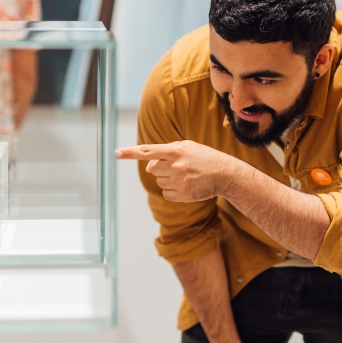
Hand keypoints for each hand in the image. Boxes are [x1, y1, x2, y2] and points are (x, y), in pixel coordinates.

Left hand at [116, 141, 243, 202]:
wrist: (225, 174)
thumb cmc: (204, 157)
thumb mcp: (187, 147)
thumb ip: (165, 153)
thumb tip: (148, 167)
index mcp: (175, 149)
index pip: (148, 151)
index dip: (130, 152)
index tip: (116, 152)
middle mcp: (175, 165)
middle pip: (153, 169)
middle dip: (162, 168)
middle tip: (179, 167)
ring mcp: (179, 180)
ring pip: (159, 182)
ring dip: (168, 179)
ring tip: (186, 175)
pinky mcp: (182, 194)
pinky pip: (166, 194)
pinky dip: (173, 191)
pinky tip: (186, 185)